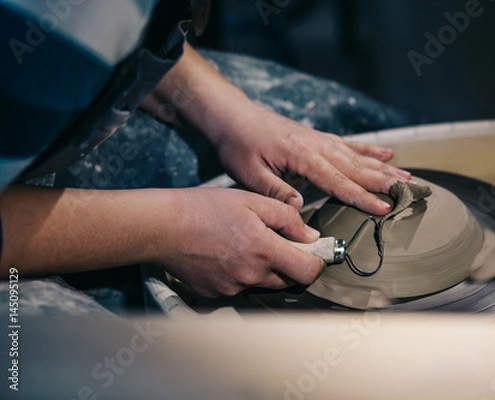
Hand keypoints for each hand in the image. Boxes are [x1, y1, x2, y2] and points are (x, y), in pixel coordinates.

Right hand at [157, 187, 324, 296]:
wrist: (162, 227)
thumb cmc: (204, 208)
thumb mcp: (252, 201)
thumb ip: (286, 218)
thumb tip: (310, 234)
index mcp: (264, 251)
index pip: (308, 272)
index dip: (317, 263)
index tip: (316, 253)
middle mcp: (251, 275)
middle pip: (288, 280)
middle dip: (291, 264)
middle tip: (280, 243)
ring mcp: (232, 288)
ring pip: (263, 283)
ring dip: (266, 268)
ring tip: (247, 244)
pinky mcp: (216, 294)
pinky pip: (240, 287)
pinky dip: (241, 273)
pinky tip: (227, 254)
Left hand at [211, 103, 410, 215]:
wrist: (232, 114)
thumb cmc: (237, 144)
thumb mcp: (248, 173)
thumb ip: (275, 191)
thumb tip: (302, 208)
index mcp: (301, 156)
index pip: (338, 181)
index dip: (362, 197)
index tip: (383, 208)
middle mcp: (316, 145)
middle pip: (356, 166)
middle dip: (384, 181)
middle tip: (411, 192)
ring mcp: (318, 139)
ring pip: (357, 155)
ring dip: (383, 167)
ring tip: (407, 177)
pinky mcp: (316, 137)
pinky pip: (348, 144)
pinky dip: (368, 150)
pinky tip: (385, 153)